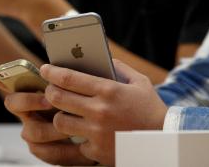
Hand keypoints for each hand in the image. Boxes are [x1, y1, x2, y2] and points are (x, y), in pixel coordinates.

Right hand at [0, 60, 94, 165]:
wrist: (100, 133)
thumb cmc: (87, 106)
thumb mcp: (81, 89)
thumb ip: (71, 78)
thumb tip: (69, 64)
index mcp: (33, 93)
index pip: (9, 81)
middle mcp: (28, 112)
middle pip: (13, 103)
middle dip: (30, 100)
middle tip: (49, 100)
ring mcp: (33, 131)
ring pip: (31, 131)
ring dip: (52, 129)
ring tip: (71, 128)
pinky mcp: (43, 151)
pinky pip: (45, 153)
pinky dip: (62, 150)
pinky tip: (75, 145)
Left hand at [40, 59, 167, 165]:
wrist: (163, 140)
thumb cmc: (151, 109)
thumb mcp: (139, 82)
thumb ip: (119, 68)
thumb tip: (100, 58)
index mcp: (108, 90)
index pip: (69, 78)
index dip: (52, 72)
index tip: (45, 69)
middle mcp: (99, 111)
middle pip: (58, 98)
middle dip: (49, 91)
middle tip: (49, 89)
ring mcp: (96, 132)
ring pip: (60, 122)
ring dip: (59, 115)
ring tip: (64, 111)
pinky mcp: (96, 151)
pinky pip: (74, 142)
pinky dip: (76, 136)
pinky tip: (81, 131)